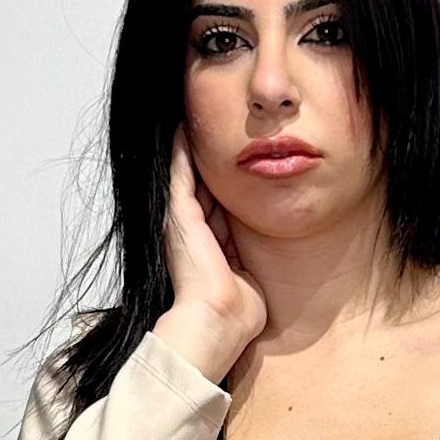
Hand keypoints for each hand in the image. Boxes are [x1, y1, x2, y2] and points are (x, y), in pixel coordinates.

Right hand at [162, 122, 266, 361]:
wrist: (218, 322)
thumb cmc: (236, 313)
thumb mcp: (248, 279)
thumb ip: (248, 262)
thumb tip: (261, 262)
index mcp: (209, 248)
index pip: (217, 207)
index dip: (223, 185)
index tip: (231, 161)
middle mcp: (192, 234)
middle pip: (203, 187)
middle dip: (208, 161)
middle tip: (210, 129)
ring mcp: (182, 224)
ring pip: (188, 175)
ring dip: (190, 149)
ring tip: (192, 118)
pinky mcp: (178, 215)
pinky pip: (179, 173)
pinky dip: (180, 150)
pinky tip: (182, 127)